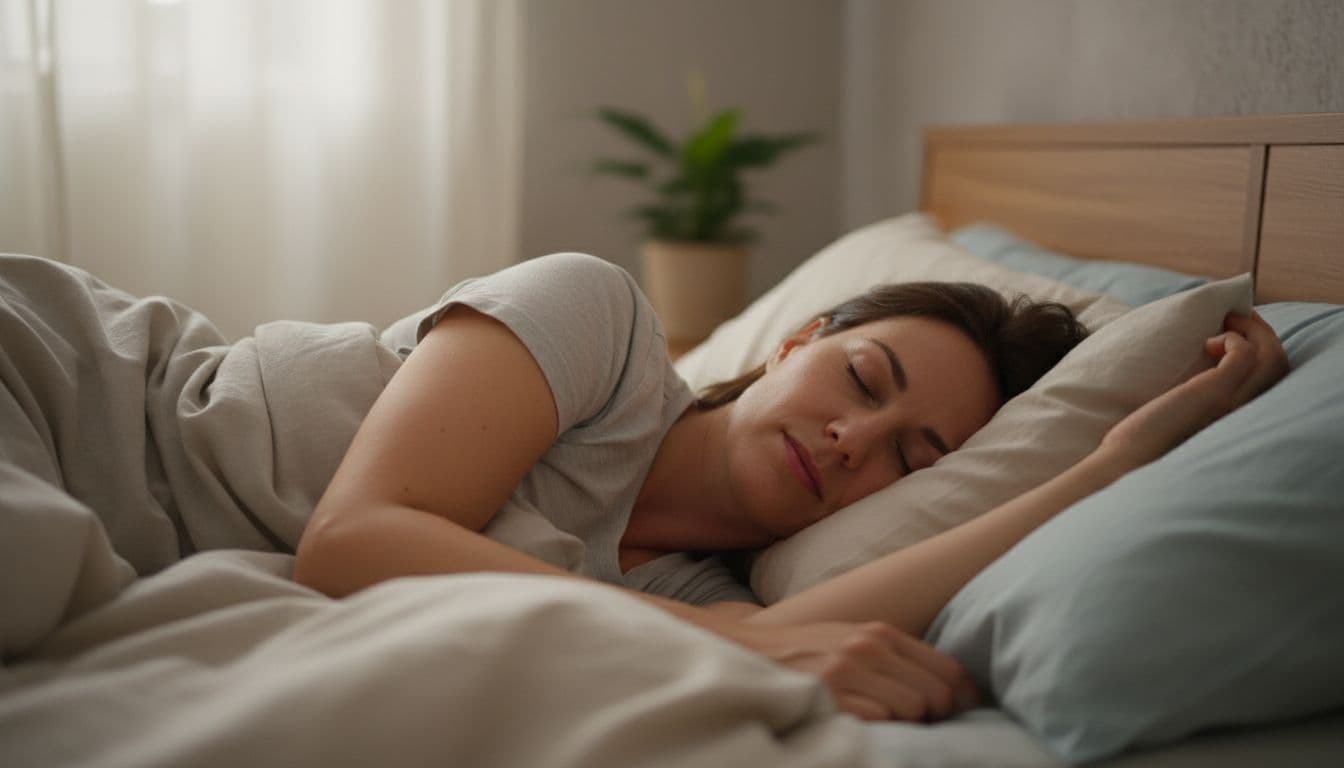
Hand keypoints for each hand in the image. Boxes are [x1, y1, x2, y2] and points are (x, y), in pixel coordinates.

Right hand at [737, 619, 978, 721]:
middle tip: (918, 724)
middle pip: (937, 693)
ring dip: (905, 724)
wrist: (743, 650)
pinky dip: (877, 729)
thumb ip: (891, 656)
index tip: (960, 712)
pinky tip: (858, 725)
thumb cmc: (802, 653)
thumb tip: (947, 690)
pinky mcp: (829, 694)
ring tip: (883, 722)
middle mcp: (868, 647)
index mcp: (879, 633)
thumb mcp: (849, 640)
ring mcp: (848, 670)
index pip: (947, 668)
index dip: (963, 697)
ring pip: (913, 709)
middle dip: (935, 716)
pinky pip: (879, 721)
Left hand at [1100, 311, 1288, 469]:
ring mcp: (1234, 405)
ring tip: (1226, 320)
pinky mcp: (1217, 395)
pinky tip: (1207, 343)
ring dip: (1252, 330)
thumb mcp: (1180, 416)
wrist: (1127, 462)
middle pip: (1278, 365)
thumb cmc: (1143, 442)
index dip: (1261, 350)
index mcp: (1236, 419)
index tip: (1238, 332)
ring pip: (1270, 356)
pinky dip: (1232, 339)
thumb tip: (1193, 367)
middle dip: (1262, 333)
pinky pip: (1244, 354)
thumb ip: (1197, 397)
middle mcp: (1244, 415)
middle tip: (1236, 316)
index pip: (1270, 380)